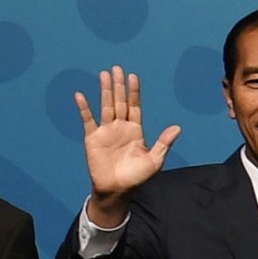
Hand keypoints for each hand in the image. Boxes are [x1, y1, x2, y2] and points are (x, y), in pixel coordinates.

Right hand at [75, 66, 180, 226]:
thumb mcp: (154, 160)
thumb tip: (177, 127)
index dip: (134, 92)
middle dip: (119, 85)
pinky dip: (84, 108)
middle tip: (117, 68)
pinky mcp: (93, 138)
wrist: (117, 190)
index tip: (133, 76)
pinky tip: (80, 95)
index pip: (135, 106)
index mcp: (135, 130)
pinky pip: (88, 120)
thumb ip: (163, 143)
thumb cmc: (137, 177)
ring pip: (106, 106)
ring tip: (104, 74)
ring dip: (105, 91)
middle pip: (120, 101)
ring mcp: (106, 131)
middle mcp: (120, 127)